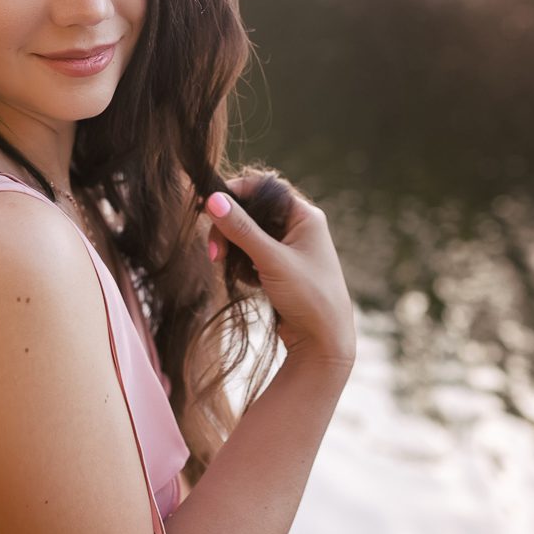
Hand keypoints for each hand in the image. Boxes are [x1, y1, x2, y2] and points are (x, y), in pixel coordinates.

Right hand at [204, 176, 355, 369]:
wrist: (324, 344)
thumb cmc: (309, 298)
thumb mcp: (271, 260)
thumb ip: (242, 229)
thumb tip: (213, 199)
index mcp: (305, 216)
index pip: (264, 188)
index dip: (235, 193)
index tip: (208, 207)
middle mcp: (299, 227)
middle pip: (252, 212)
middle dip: (229, 230)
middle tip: (214, 253)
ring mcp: (289, 248)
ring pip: (249, 235)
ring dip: (234, 250)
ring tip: (228, 270)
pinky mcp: (280, 268)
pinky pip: (252, 255)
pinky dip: (243, 266)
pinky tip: (248, 283)